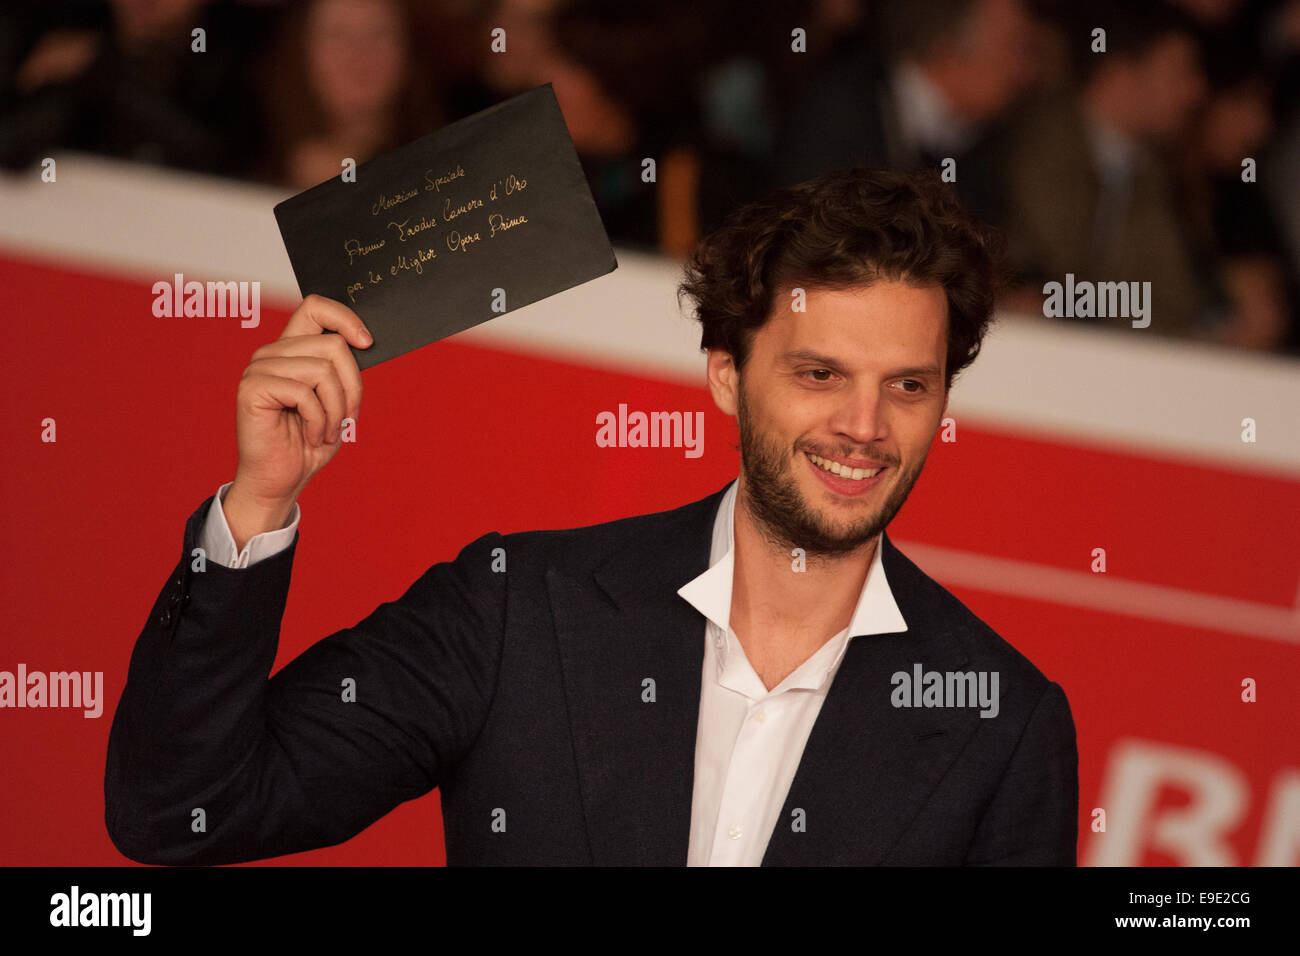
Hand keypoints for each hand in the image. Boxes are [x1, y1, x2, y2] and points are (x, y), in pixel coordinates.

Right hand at [228, 295, 370, 522]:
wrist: (281, 479)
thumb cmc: (309, 442)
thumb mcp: (337, 400)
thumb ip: (342, 370)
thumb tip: (364, 342)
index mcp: (292, 350)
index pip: (316, 308)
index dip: (345, 318)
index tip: (367, 343)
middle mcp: (272, 353)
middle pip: (332, 345)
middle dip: (352, 387)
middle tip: (347, 417)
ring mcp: (259, 369)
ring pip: (322, 370)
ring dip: (335, 410)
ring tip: (326, 431)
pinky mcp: (252, 389)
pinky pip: (304, 393)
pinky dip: (318, 421)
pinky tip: (310, 435)